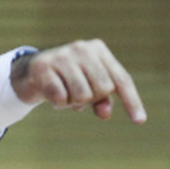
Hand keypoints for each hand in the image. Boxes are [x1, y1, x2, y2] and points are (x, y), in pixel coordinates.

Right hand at [11, 40, 145, 122]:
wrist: (29, 72)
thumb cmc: (66, 80)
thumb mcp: (87, 87)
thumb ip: (102, 100)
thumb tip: (105, 113)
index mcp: (98, 49)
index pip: (120, 79)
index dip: (131, 101)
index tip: (140, 120)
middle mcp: (82, 48)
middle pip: (103, 89)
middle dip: (92, 100)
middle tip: (78, 95)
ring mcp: (62, 56)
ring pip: (83, 95)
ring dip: (73, 103)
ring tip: (65, 94)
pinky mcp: (44, 67)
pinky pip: (61, 99)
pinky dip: (58, 104)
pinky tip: (51, 95)